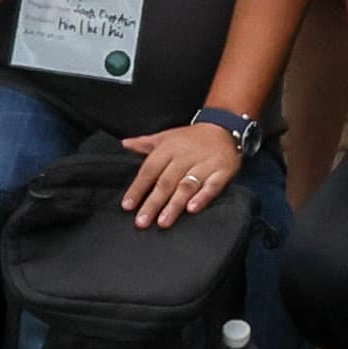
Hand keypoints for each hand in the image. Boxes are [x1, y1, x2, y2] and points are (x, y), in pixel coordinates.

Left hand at [129, 114, 248, 228]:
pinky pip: (212, 186)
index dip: (138, 188)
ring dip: (174, 205)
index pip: (149, 170)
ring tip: (163, 222)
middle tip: (142, 221)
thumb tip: (123, 144)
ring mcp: (204, 164)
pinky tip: (192, 209)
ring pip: (186, 186)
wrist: (224, 126)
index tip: (127, 206)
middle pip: (166, 182)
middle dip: (153, 203)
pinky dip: (202, 197)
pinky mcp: (222, 171)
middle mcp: (185, 156)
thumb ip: (144, 143)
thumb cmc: (191, 137)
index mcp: (168, 148)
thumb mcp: (166, 136)